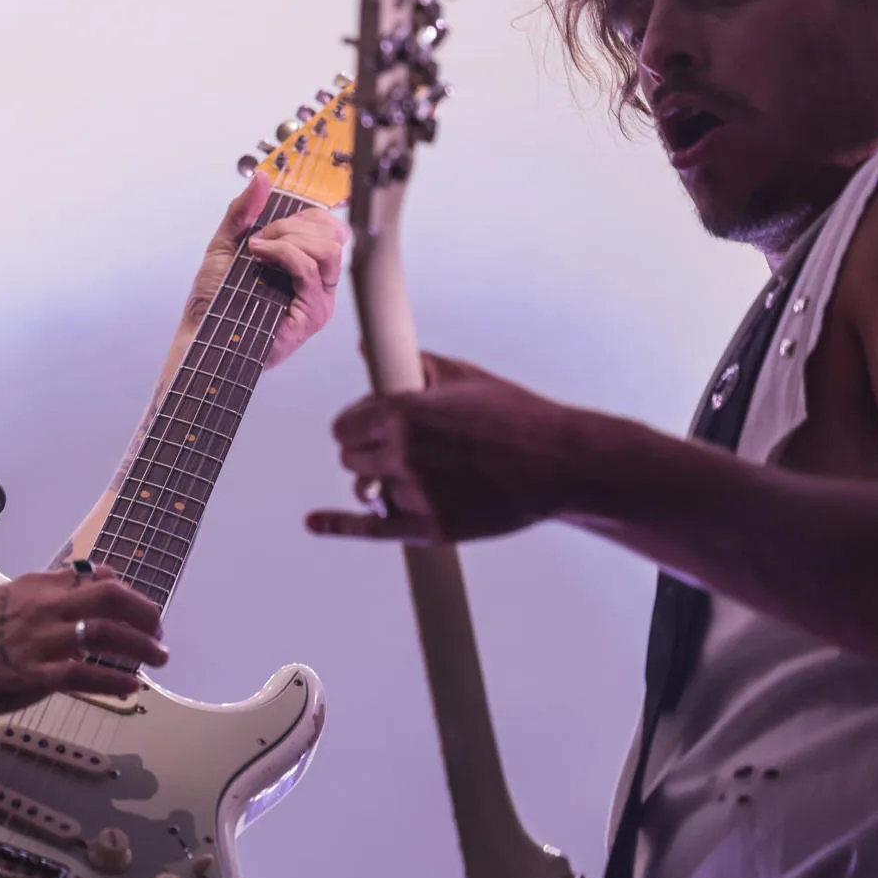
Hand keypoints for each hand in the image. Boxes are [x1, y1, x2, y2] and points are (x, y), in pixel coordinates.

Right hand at [0, 565, 166, 715]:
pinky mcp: (34, 674)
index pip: (92, 577)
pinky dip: (115, 679)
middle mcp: (42, 606)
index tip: (140, 605)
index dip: (124, 590)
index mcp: (34, 586)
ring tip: (158, 658)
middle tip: (159, 630)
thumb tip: (76, 585)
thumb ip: (39, 593)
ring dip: (140, 646)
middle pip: (109, 597)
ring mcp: (39, 640)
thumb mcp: (1, 598)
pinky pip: (86, 673)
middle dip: (143, 612)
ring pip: (104, 633)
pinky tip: (132, 687)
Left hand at [181, 172, 348, 367]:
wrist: (201, 332)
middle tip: (260, 239)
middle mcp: (317, 283)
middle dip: (291, 226)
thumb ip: (243, 211)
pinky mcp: (312, 315)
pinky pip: (309, 270)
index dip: (305, 214)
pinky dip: (284, 254)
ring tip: (259, 250)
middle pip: (332, 234)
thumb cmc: (214, 298)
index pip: (329, 226)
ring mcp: (318, 300)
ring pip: (327, 249)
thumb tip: (261, 178)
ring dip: (289, 239)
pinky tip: (260, 256)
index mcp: (305, 264)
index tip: (271, 221)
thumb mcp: (226, 244)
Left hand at [303, 353, 578, 542]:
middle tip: (394, 448)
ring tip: (414, 473)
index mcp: (406, 414)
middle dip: (365, 451)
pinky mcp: (432, 528)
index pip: (346, 424)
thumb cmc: (518, 416)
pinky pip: (372, 529)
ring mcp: (416, 493)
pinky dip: (339, 525)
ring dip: (381, 482)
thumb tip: (368, 349)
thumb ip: (412, 365)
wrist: (562, 463)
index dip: (357, 424)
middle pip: (349, 457)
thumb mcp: (464, 377)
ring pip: (368, 490)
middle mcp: (404, 454)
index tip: (368, 426)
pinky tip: (315, 522)